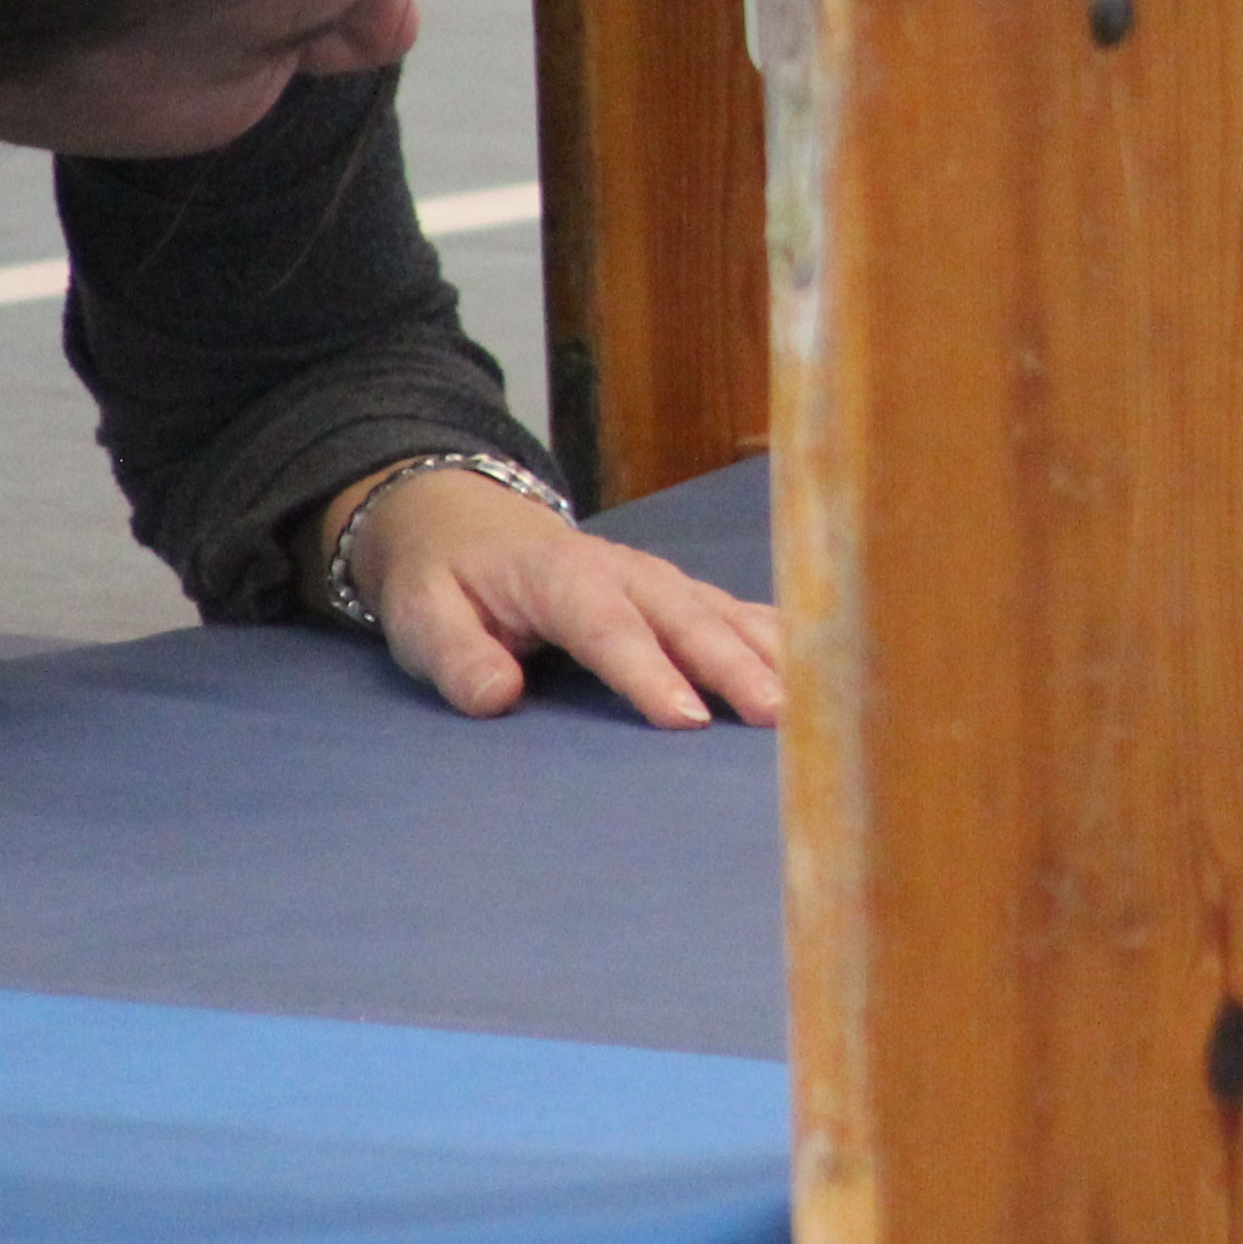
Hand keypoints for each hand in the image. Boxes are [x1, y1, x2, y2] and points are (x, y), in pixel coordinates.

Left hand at [333, 465, 782, 729]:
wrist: (470, 525)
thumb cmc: (448, 581)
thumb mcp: (421, 616)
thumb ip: (457, 656)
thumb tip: (497, 697)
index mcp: (562, 576)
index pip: (610, 628)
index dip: (650, 672)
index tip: (686, 718)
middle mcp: (626, 572)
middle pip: (687, 620)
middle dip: (733, 666)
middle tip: (773, 715)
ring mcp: (662, 581)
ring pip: (724, 613)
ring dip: (770, 655)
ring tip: (812, 700)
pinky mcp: (682, 594)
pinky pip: (738, 612)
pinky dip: (781, 637)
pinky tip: (820, 666)